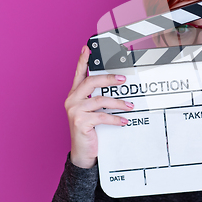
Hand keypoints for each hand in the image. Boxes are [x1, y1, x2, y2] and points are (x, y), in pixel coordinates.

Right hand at [65, 45, 133, 168]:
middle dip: (108, 79)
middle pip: (90, 82)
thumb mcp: (93, 112)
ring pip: (100, 100)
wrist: (83, 153)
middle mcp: (72, 101)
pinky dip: (116, 118)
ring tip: (130, 106)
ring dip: (118, 103)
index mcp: (75, 95)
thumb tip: (116, 87)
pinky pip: (102, 116)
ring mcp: (74, 111)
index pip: (78, 74)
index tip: (87, 48)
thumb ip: (99, 99)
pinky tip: (124, 120)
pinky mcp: (80, 122)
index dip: (82, 61)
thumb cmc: (90, 130)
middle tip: (122, 79)